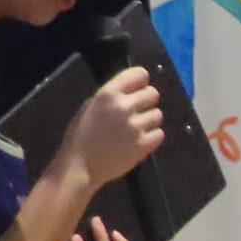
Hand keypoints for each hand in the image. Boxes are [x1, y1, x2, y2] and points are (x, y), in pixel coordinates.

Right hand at [64, 66, 162, 184]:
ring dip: (149, 119)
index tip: (138, 88)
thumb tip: (132, 90)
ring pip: (158, 114)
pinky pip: (160, 133)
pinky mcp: (144, 145)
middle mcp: (124, 107)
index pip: (140, 74)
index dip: (141, 81)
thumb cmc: (81, 135)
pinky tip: (139, 139)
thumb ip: (111, 96)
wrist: (80, 165)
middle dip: (147, 100)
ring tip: (135, 127)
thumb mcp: (91, 106)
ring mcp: (136, 127)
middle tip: (137, 110)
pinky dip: (152, 136)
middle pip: (153, 93)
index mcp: (108, 94)